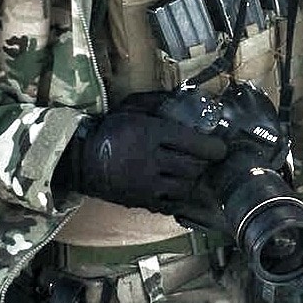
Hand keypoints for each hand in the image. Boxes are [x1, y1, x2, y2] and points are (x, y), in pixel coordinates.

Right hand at [57, 93, 227, 213]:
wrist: (82, 159)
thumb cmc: (110, 129)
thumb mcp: (131, 107)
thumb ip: (157, 102)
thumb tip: (186, 98)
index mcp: (150, 134)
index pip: (192, 143)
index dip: (213, 148)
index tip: (221, 149)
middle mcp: (150, 160)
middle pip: (192, 167)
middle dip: (205, 164)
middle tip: (208, 160)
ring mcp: (146, 184)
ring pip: (184, 187)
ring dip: (193, 180)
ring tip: (193, 173)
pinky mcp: (141, 201)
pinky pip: (171, 204)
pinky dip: (180, 198)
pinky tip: (181, 190)